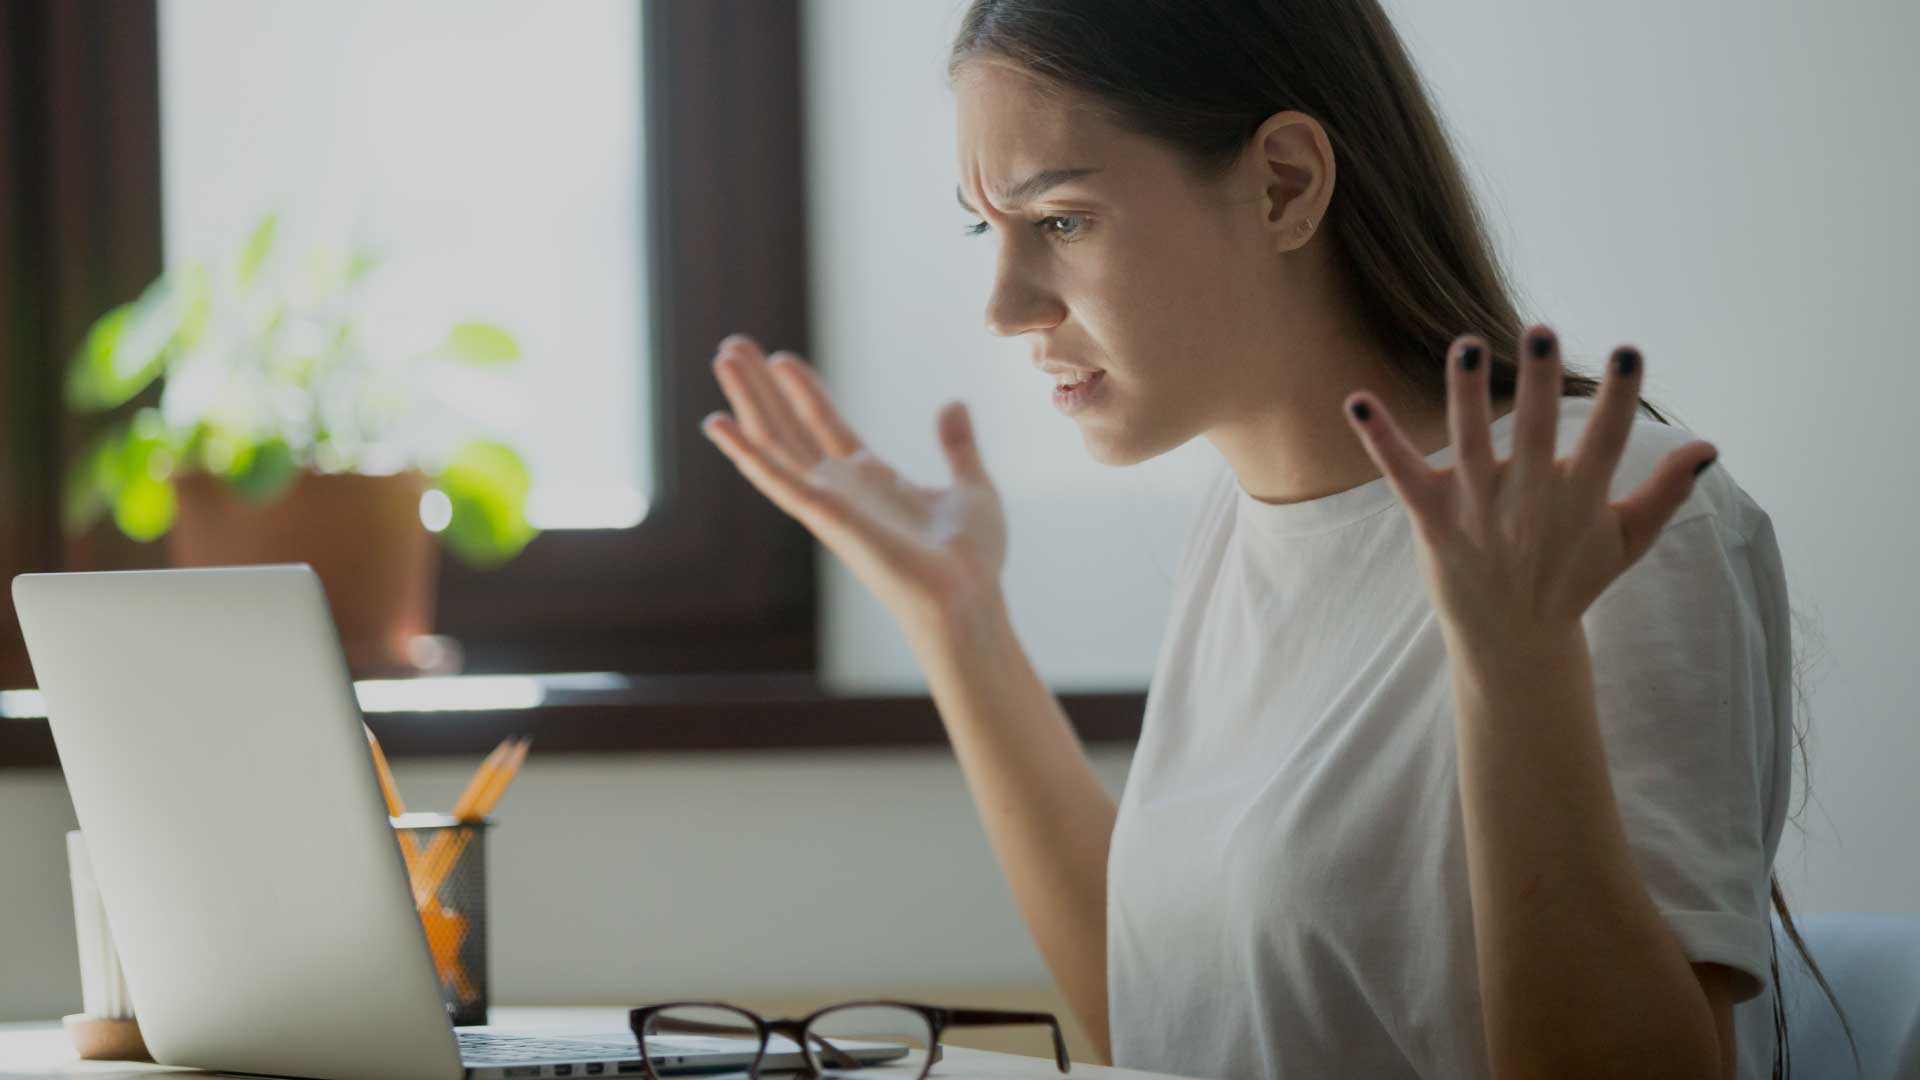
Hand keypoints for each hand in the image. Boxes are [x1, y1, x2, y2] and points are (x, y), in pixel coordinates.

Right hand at [701, 334, 1009, 635]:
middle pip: (788, 428)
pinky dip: (745, 452)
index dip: (803, 391)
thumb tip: (954, 403)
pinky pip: (777, 480)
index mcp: (872, 481)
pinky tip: (716, 423)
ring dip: (747, 400)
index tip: (781, 358)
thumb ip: (957, 446)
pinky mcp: (825, 517)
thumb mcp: (971, 487)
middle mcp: (841, 489)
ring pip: (775, 442)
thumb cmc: (972, 560)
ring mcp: (828, 503)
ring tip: (723, 356)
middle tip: (731, 346)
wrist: (968, 598)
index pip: (825, 425)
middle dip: (760, 388)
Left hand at [1341, 324, 1718, 649]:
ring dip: (1467, 394)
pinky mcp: (1432, 520)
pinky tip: (1356, 401)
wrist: (1513, 642)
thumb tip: (1709, 447)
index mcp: (1580, 501)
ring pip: (1471, 443)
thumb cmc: (1571, 581)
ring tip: (1466, 346)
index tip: (1629, 352)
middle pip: (1537, 434)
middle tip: (1539, 331)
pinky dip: (1380, 439)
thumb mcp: (1626, 541)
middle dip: (1540, 384)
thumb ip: (1665, 492)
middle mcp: (1529, 502)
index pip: (1608, 442)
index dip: (1619, 399)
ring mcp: (1478, 510)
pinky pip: (1401, 474)